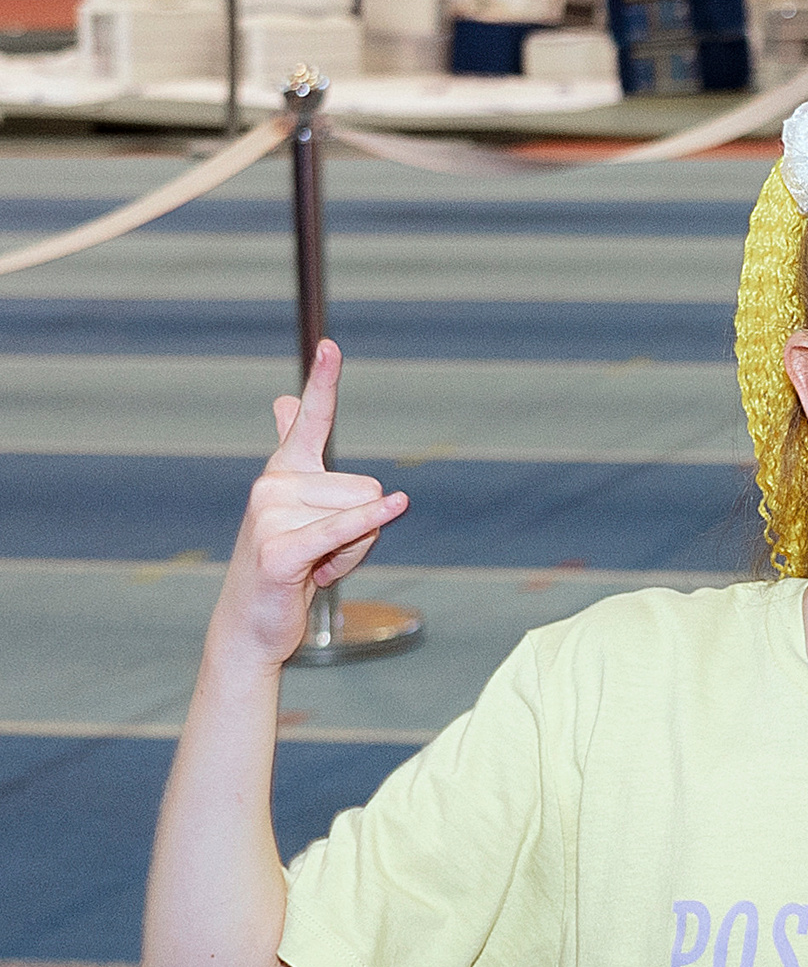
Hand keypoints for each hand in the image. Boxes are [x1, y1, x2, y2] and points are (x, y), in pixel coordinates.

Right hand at [210, 342, 407, 676]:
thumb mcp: (298, 506)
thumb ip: (294, 450)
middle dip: (363, 529)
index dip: (323, 383)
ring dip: (355, 551)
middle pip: (367, 487)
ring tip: (317, 567)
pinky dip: (370, 523)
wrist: (253, 621)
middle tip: (325, 554)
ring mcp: (272, 516)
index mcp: (285, 471)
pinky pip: (341, 529)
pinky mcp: (280, 552)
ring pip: (363, 515)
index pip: (311, 419)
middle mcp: (273, 484)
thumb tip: (283, 400)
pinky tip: (395, 506)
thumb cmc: (288, 563)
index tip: (332, 346)